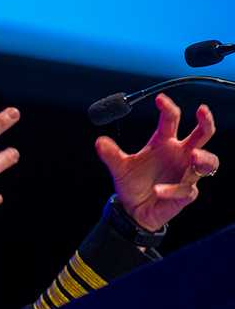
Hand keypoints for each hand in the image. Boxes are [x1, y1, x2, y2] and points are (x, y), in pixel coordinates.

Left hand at [95, 93, 217, 230]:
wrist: (133, 209)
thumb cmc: (132, 182)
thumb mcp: (120, 167)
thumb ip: (111, 154)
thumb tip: (99, 142)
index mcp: (163, 143)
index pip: (171, 120)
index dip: (168, 108)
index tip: (160, 99)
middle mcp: (179, 155)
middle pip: (202, 135)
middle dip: (206, 122)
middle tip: (202, 111)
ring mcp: (185, 174)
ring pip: (208, 163)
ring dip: (204, 158)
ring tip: (194, 156)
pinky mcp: (185, 193)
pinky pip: (186, 189)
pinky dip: (173, 190)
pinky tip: (158, 190)